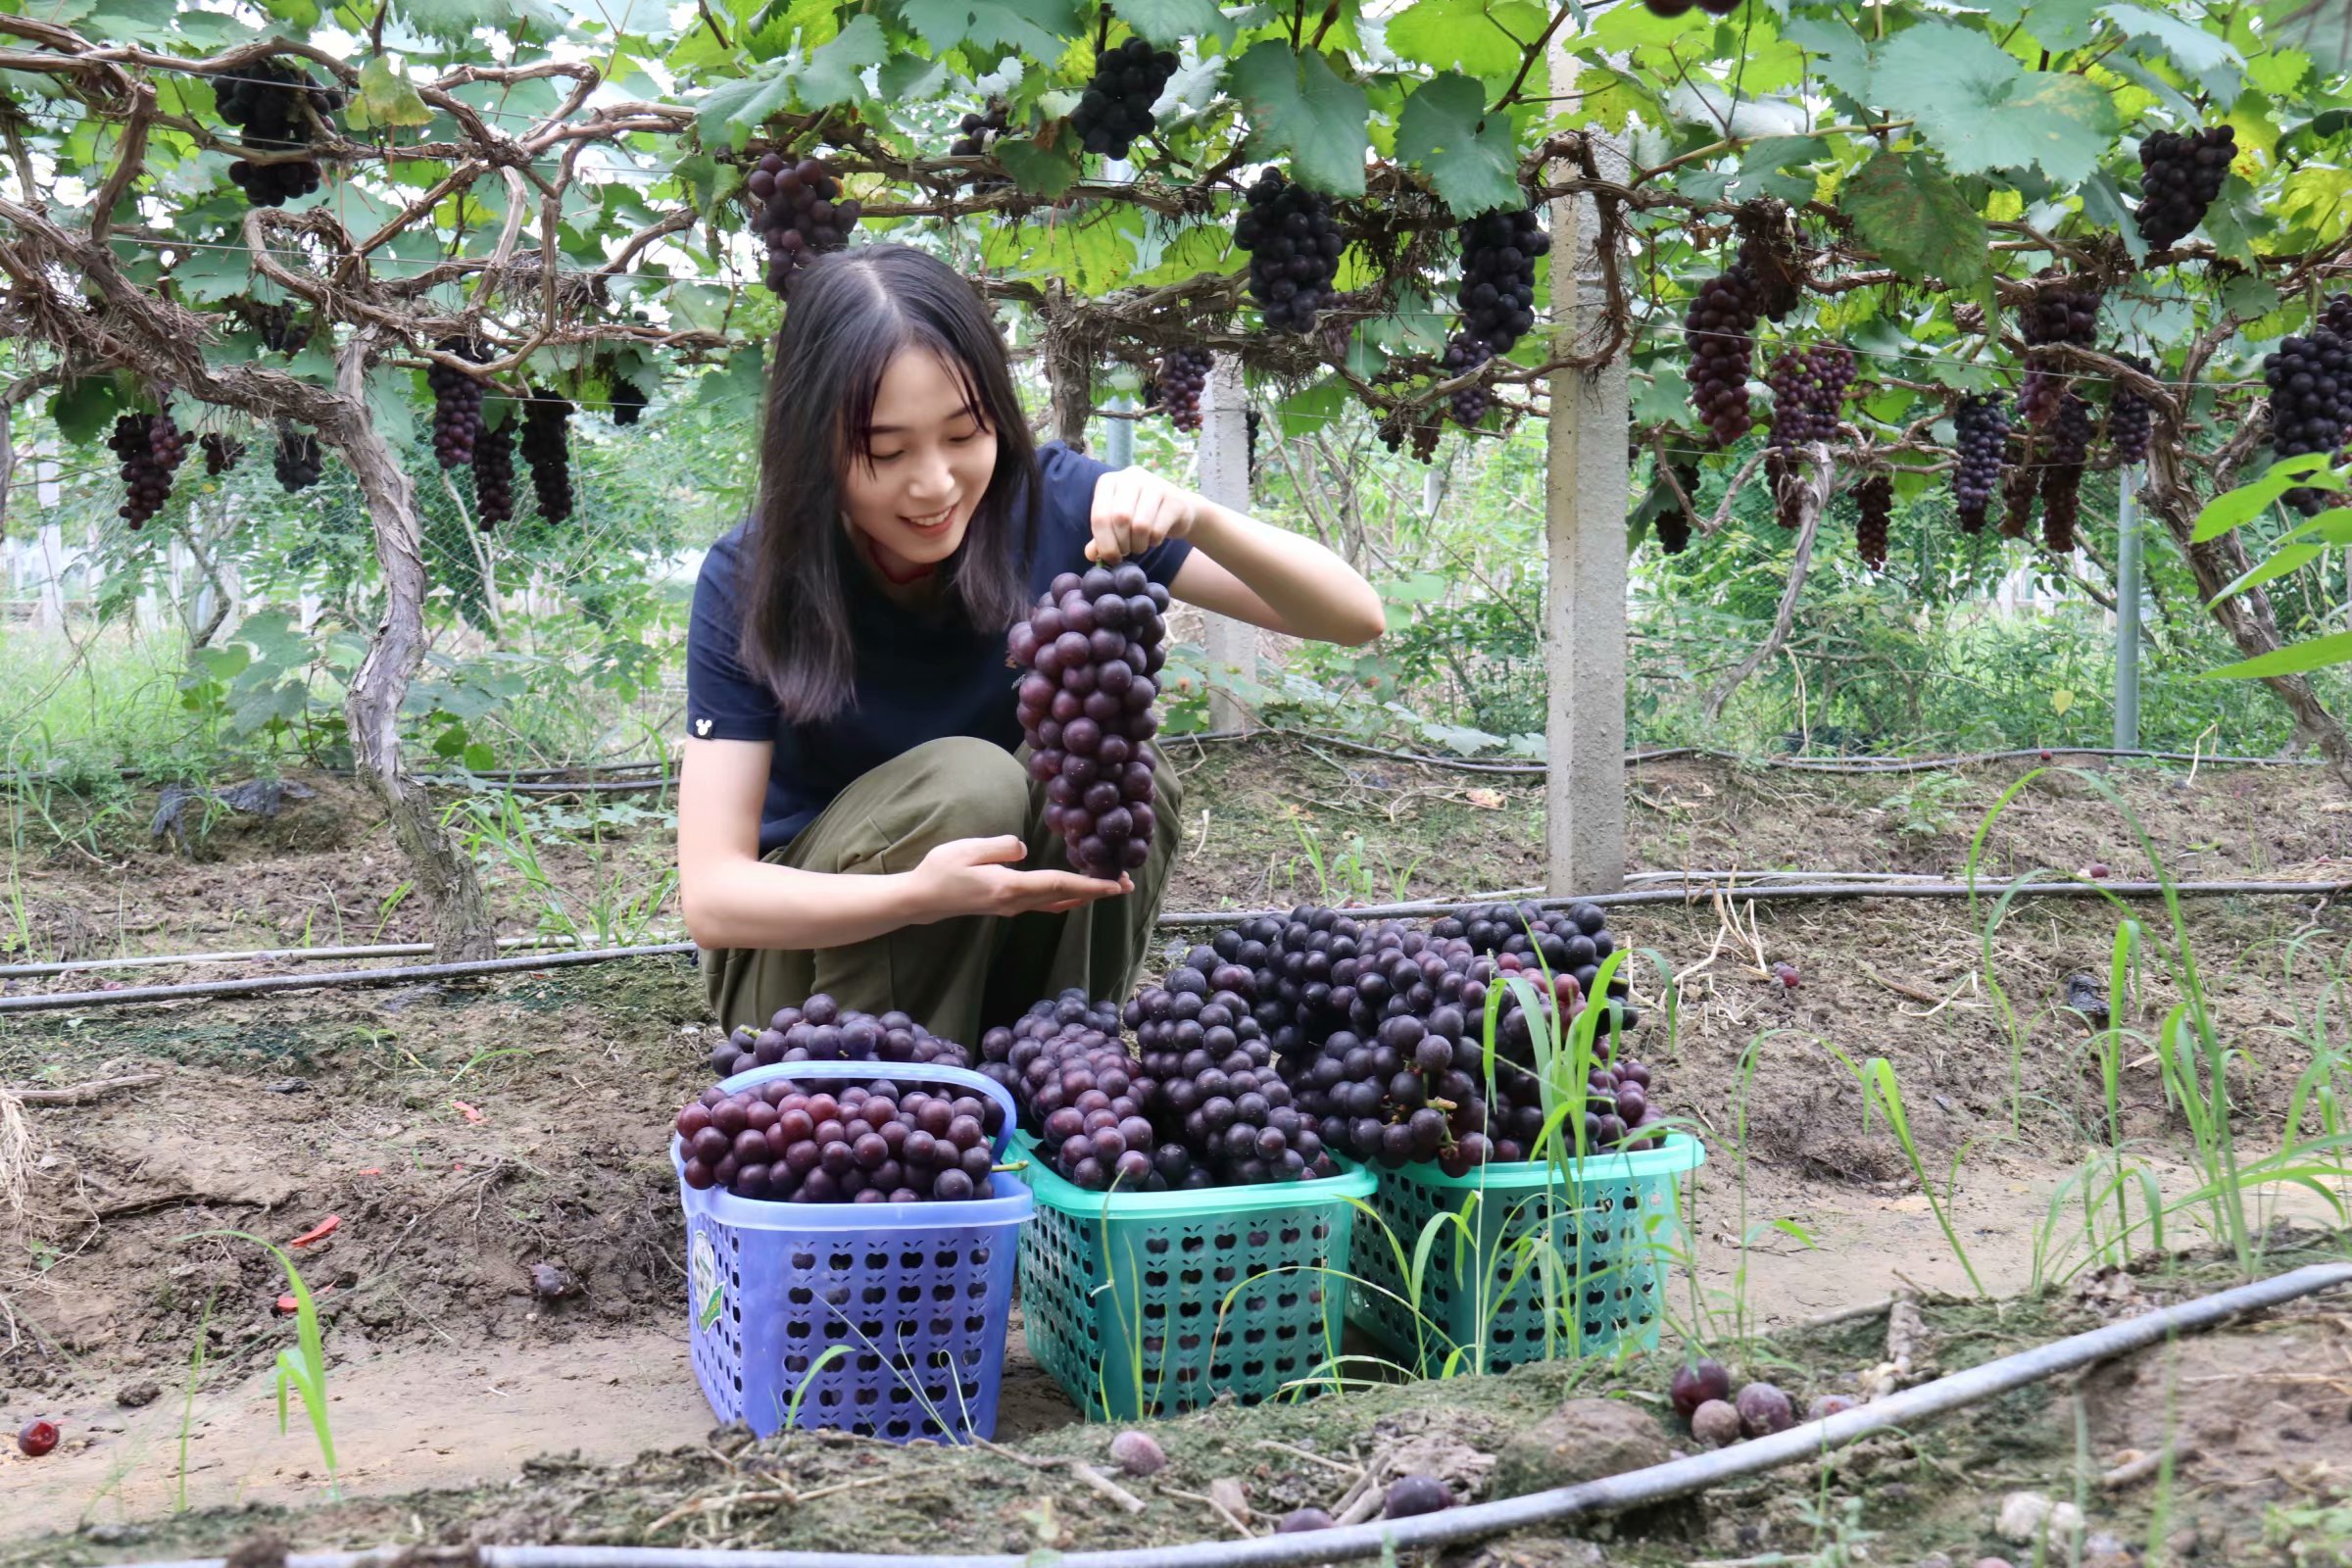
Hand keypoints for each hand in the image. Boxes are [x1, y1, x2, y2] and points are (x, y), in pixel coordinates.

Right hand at [908, 835, 1131, 919]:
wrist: (922, 899)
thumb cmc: (940, 871)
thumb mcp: (966, 850)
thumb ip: (999, 847)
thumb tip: (1024, 848)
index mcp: (1009, 887)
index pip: (1058, 884)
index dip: (1090, 884)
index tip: (1116, 885)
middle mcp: (1016, 902)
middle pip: (1065, 896)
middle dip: (1097, 890)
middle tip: (1127, 884)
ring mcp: (1013, 907)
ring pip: (1058, 902)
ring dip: (1085, 895)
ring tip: (1109, 887)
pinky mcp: (1008, 906)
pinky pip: (1046, 903)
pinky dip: (1067, 897)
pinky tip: (1076, 895)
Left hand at [1087, 467, 1196, 563]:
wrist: (1178, 510)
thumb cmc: (1139, 516)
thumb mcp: (1116, 525)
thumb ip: (1101, 538)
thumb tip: (1090, 554)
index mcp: (1109, 481)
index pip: (1099, 515)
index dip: (1103, 542)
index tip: (1110, 557)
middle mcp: (1131, 477)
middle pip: (1119, 518)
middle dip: (1121, 544)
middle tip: (1125, 552)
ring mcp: (1155, 485)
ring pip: (1140, 525)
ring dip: (1138, 544)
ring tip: (1139, 546)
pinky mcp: (1174, 500)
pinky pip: (1158, 530)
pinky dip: (1154, 542)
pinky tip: (1154, 539)